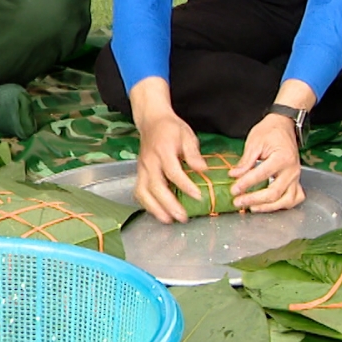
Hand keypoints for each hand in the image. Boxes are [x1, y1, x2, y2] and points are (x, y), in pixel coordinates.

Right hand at [133, 109, 205, 223]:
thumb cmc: (171, 129)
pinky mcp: (139, 173)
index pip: (173, 172)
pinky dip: (147, 205)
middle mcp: (149, 161)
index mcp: (163, 150)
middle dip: (169, 204)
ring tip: (168, 220)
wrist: (151, 120)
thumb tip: (203, 170)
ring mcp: (142, 168)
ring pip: (143, 192)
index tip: (198, 197)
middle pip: (156, 186)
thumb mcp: (187, 135)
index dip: (185, 186)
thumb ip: (193, 153)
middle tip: (182, 217)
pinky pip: (139, 192)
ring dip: (155, 208)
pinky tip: (158, 212)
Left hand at [230, 114, 305, 213]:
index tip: (233, 189)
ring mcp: (296, 177)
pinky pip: (294, 198)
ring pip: (286, 200)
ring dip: (268, 207)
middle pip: (274, 193)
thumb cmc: (270, 131)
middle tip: (238, 202)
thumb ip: (246, 161)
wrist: (284, 125)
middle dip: (254, 199)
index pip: (262, 175)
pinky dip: (283, 205)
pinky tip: (271, 206)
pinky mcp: (296, 180)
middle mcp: (292, 170)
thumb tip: (234, 176)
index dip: (246, 184)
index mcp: (282, 158)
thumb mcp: (255, 142)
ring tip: (252, 208)